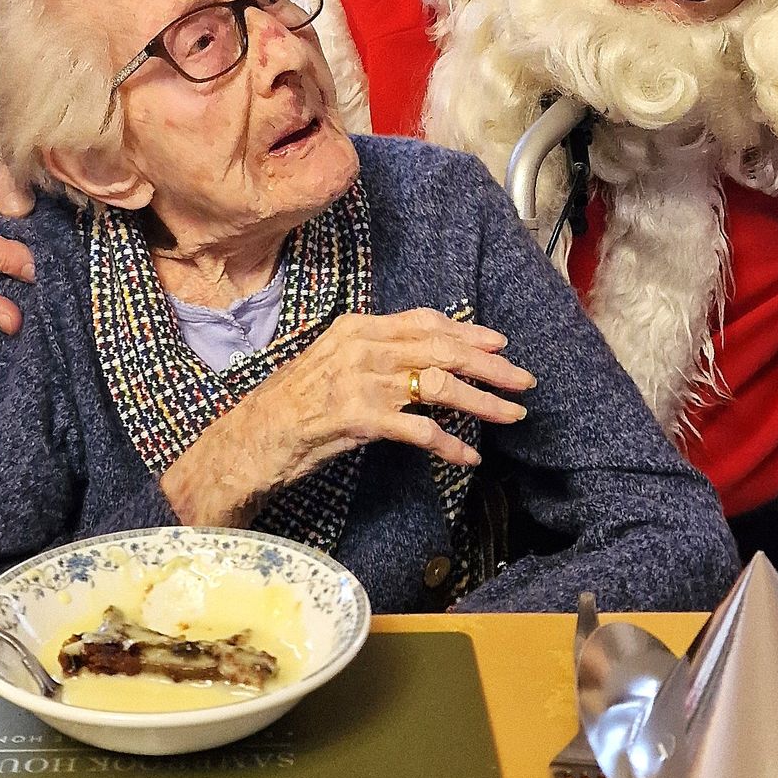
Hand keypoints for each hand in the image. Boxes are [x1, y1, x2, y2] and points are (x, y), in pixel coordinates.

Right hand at [159, 308, 535, 525]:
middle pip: (443, 349)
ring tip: (512, 416)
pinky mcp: (360, 417)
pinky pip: (420, 429)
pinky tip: (468, 456)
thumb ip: (375, 354)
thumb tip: (420, 358)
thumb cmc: (294, 405)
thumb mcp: (335, 362)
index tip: (500, 344)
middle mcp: (364, 347)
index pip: (426, 322)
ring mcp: (362, 381)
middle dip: (490, 366)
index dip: (468, 332)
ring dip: (483, 402)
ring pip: (440, 386)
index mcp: (359, 327)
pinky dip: (450, 443)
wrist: (254, 437)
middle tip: (524, 380)